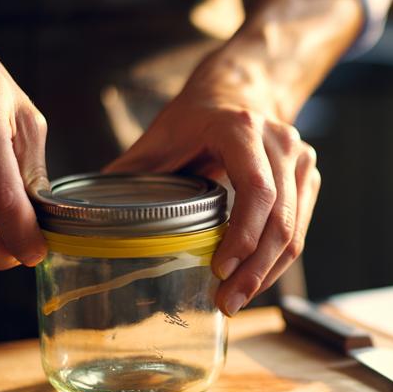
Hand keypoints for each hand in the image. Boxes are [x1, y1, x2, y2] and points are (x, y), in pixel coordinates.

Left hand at [106, 48, 319, 315]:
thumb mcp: (159, 137)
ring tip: (237, 300)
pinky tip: (254, 281)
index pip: (257, 189)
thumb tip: (84, 215)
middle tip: (228, 302)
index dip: (242, 234)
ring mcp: (300, 160)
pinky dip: (277, 261)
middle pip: (280, 218)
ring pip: (295, 230)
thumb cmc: (195, 117)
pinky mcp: (308, 179)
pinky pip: (300, 229)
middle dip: (255, 268)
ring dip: (268, 272)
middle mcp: (280, 142)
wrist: (239, 89)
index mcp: (241, 128)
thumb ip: (129, 174)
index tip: (220, 271)